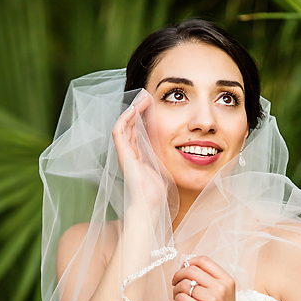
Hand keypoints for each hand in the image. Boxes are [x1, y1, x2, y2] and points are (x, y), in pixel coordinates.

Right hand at [112, 90, 166, 212]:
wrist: (149, 206)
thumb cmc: (158, 193)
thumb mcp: (164, 168)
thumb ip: (166, 157)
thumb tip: (181, 147)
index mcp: (138, 155)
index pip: (138, 130)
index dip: (143, 115)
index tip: (152, 103)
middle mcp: (130, 153)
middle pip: (130, 124)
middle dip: (138, 108)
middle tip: (147, 95)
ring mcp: (125, 154)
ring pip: (124, 125)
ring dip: (132, 110)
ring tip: (141, 98)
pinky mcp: (123, 156)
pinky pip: (119, 133)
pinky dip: (125, 120)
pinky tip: (133, 110)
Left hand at [172, 256, 242, 300]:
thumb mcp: (224, 293)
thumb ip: (211, 279)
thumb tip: (187, 265)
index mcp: (227, 281)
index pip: (204, 261)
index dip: (190, 262)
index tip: (184, 268)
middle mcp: (221, 288)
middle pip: (191, 270)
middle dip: (179, 274)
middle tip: (175, 281)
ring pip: (184, 284)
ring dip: (176, 288)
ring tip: (178, 294)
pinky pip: (181, 297)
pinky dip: (177, 298)